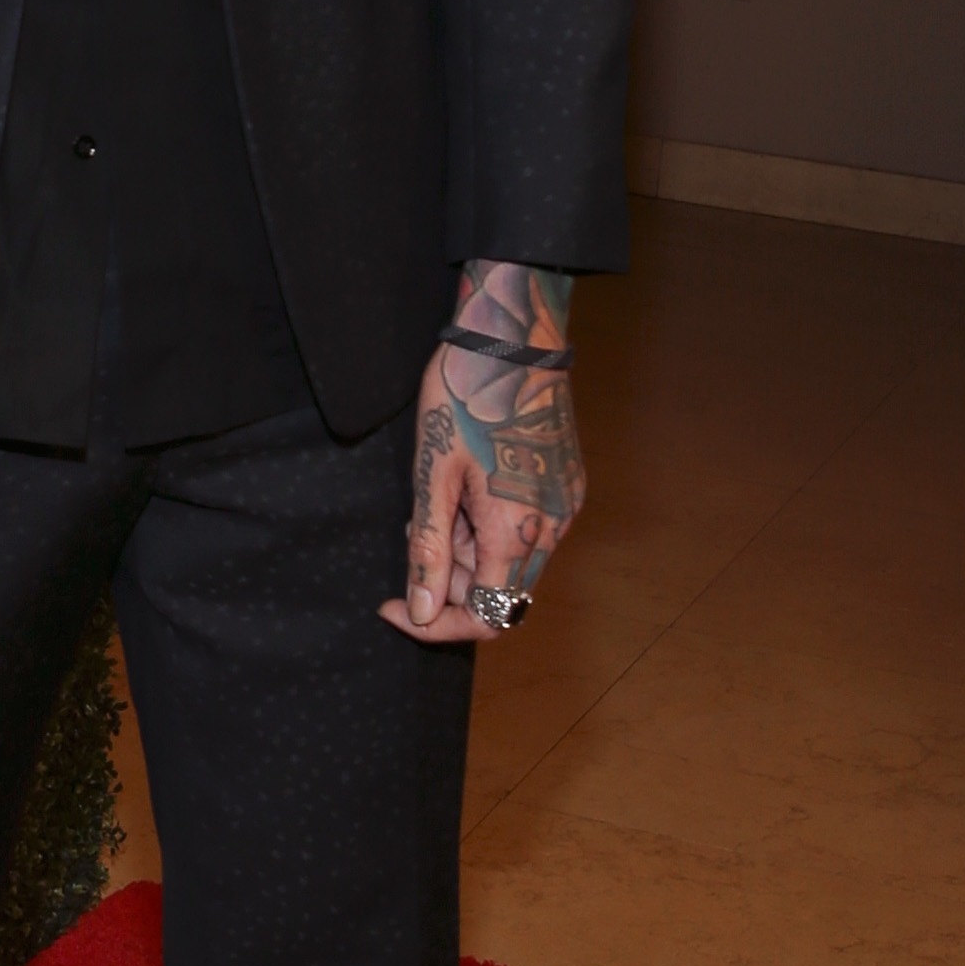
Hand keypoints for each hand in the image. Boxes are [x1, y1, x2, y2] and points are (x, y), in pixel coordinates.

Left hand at [379, 262, 586, 644]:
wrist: (510, 341)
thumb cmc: (462, 402)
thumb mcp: (431, 480)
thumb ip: (430, 553)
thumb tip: (422, 612)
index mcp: (516, 533)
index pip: (488, 618)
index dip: (439, 625)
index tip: (395, 607)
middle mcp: (553, 527)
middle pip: (501, 593)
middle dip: (452, 579)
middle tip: (418, 528)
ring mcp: (566, 505)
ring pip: (515, 560)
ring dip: (471, 548)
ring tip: (441, 496)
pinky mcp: (569, 484)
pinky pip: (530, 528)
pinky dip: (493, 526)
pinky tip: (468, 486)